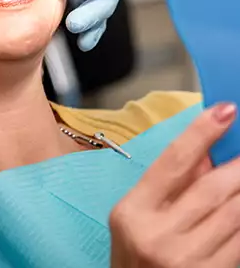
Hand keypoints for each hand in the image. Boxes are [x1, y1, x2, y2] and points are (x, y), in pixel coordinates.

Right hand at [110, 103, 239, 267]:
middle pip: (212, 188)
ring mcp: (186, 260)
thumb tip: (206, 151)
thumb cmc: (133, 251)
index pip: (173, 162)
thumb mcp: (138, 213)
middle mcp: (158, 235)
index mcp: (133, 211)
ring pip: (236, 215)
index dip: (201, 133)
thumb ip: (168, 182)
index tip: (225, 110)